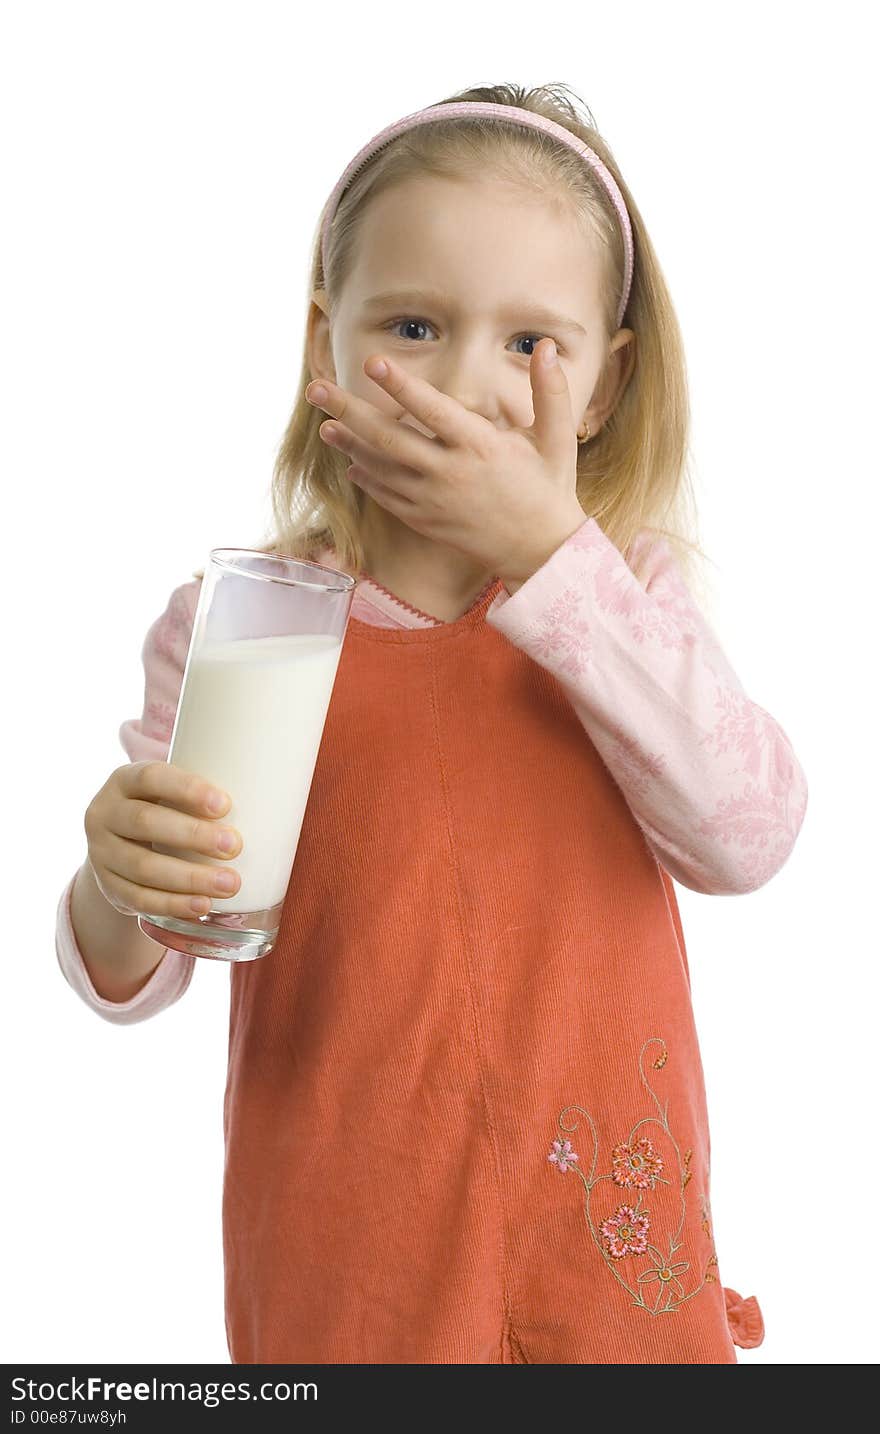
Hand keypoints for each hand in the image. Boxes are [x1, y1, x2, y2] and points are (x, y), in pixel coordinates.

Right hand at [84, 762, 243, 918]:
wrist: (121, 845)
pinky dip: (173, 904)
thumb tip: (273, 798)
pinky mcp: (107, 887)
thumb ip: (204, 795)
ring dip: (189, 877)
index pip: (151, 777)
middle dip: (193, 835)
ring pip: (142, 867)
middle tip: (234, 846)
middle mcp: (104, 813)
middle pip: (145, 822)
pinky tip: (203, 906)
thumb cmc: (165, 810)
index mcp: (124, 780)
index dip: (186, 789)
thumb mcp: (172, 794)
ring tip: (231, 884)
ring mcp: (100, 853)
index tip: (225, 804)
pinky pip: (138, 899)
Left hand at [305, 339, 587, 585]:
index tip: (372, 363)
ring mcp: (434, 501)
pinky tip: (351, 461)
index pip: (433, 411)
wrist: (540, 552)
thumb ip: (550, 391)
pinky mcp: (426, 521)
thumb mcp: (556, 440)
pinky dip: (367, 479)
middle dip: (349, 411)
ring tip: (324, 423)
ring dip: (349, 444)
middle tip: (315, 389)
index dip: (401, 387)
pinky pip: (388, 497)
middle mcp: (450, 474)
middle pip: (389, 439)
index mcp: (481, 447)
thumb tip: (545, 344)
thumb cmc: (549, 489)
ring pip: (381, 468)